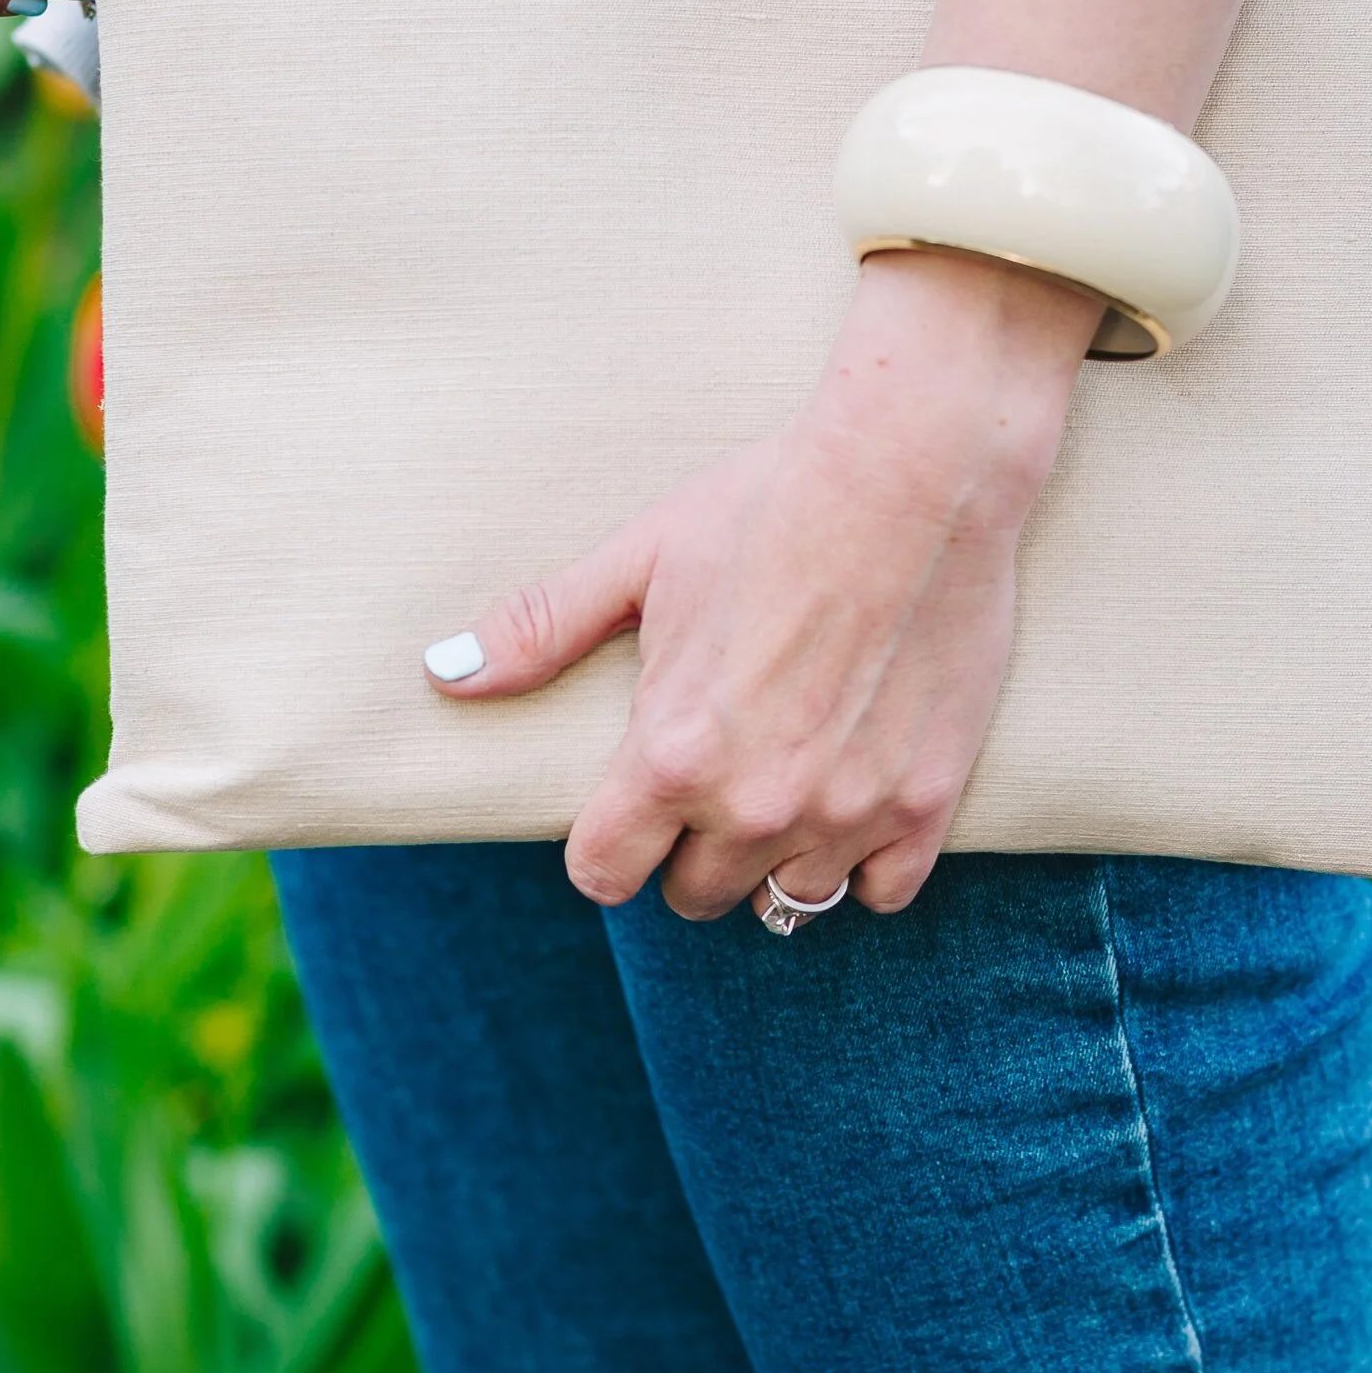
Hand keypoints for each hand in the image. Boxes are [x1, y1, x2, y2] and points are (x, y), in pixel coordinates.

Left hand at [430, 250, 1100, 919]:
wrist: (914, 471)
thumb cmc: (766, 502)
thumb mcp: (642, 559)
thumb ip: (542, 629)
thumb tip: (444, 673)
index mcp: (672, 755)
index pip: (604, 874)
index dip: (608, 842)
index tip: (629, 803)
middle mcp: (757, 804)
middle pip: (694, 896)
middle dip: (689, 847)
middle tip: (712, 774)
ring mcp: (849, 811)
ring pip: (788, 901)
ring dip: (775, 856)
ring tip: (784, 783)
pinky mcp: (927, 800)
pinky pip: (882, 891)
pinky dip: (866, 859)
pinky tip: (854, 796)